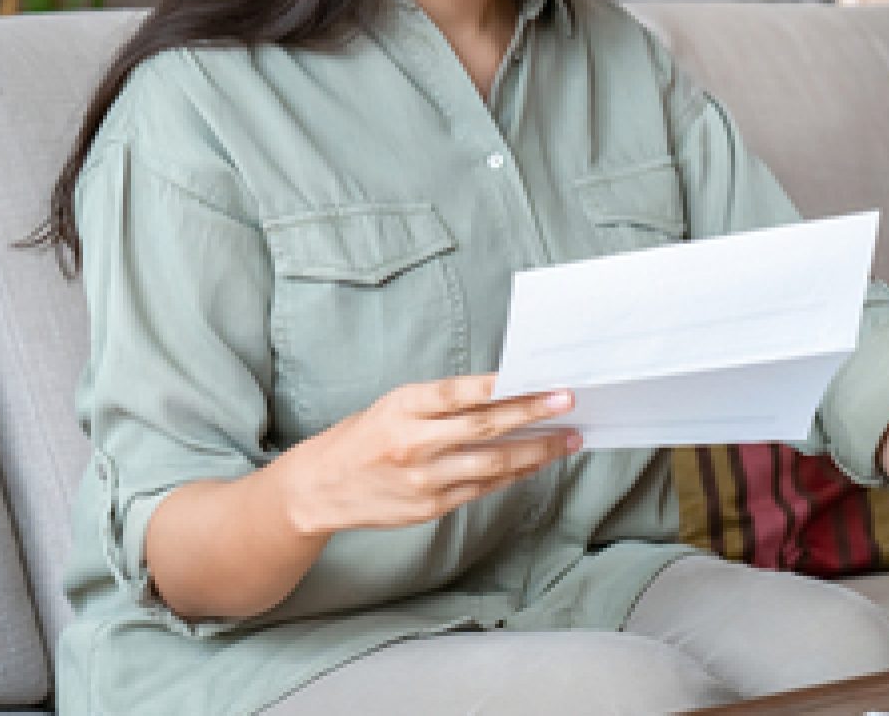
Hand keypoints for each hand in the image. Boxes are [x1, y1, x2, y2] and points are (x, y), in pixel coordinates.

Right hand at [283, 373, 578, 535]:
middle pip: (486, 427)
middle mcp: (414, 443)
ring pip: (494, 462)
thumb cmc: (364, 437)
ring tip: (568, 439)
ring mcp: (424, 479)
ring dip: (538, 450)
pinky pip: (484, 488)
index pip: (460, 392)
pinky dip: (514, 473)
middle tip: (569, 402)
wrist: (319, 489)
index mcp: (403, 407)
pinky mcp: (432, 507)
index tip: (541, 380)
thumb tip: (504, 395)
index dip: (504, 386)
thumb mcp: (394, 406)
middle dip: (534, 413)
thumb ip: (442, 404)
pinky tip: (536, 462)